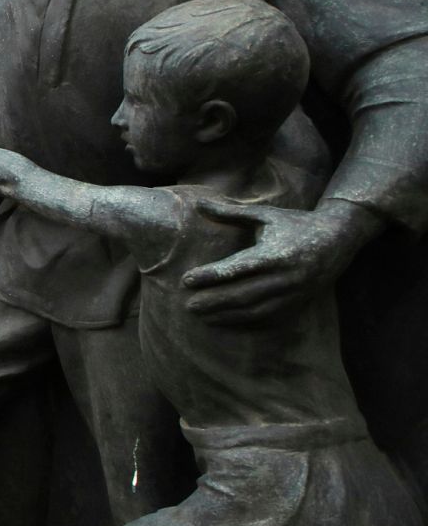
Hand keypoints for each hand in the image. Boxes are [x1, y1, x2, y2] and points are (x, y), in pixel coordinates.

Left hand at [182, 200, 378, 324]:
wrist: (339, 239)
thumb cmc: (295, 223)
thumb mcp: (265, 215)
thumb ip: (230, 213)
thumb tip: (198, 204)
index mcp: (275, 253)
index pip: (237, 268)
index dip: (211, 276)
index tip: (186, 280)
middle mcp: (286, 276)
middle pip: (243, 294)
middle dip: (213, 301)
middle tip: (187, 305)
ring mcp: (293, 293)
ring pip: (255, 309)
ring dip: (225, 315)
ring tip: (200, 315)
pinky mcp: (298, 303)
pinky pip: (268, 317)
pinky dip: (245, 321)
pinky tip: (224, 321)